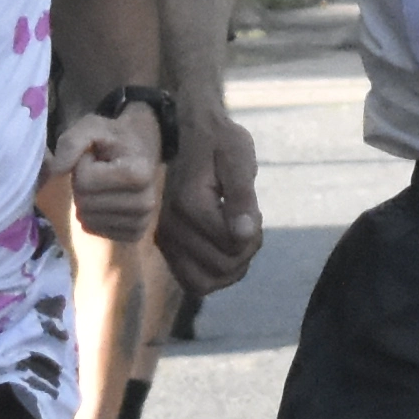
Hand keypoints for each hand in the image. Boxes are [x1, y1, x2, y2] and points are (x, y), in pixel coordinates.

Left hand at [56, 103, 162, 246]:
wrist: (138, 151)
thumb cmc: (113, 139)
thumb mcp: (91, 127)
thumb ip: (71, 142)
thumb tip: (57, 170)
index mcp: (139, 174)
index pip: (85, 181)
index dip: (82, 165)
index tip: (96, 157)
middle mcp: (145, 203)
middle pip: (84, 203)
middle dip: (81, 185)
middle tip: (97, 171)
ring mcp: (141, 222)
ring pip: (86, 219)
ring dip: (86, 199)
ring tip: (102, 184)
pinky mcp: (133, 235)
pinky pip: (92, 229)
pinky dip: (91, 214)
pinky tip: (106, 199)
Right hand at [158, 105, 265, 292]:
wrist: (189, 135)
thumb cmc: (219, 143)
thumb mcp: (238, 158)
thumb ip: (242, 196)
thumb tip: (244, 234)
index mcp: (188, 204)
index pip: (233, 245)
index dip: (253, 231)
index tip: (252, 207)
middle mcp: (170, 227)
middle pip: (223, 267)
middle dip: (245, 249)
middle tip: (245, 220)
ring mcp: (165, 241)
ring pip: (207, 283)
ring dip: (232, 266)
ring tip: (235, 235)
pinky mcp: (167, 249)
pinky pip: (194, 283)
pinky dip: (216, 274)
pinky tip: (225, 248)